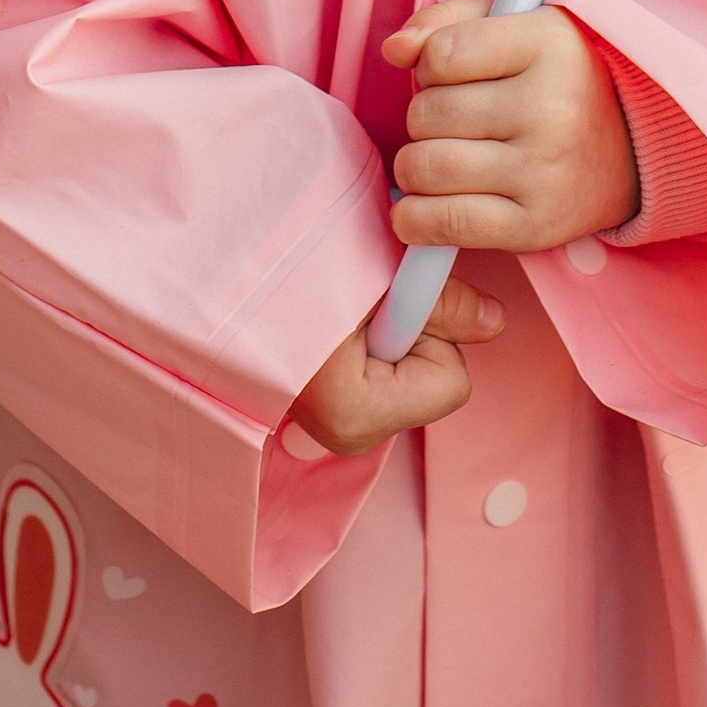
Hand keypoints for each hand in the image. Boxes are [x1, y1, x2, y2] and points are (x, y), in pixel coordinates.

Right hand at [288, 275, 503, 457]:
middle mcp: (348, 437)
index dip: (430, 327)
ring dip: (391, 332)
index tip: (382, 301)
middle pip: (433, 379)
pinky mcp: (330, 410)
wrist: (209, 276)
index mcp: (357, 416)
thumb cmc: (287, 269)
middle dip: (413, 332)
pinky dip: (372, 344)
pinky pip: (384, 374)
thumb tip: (497, 323)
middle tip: (361, 300)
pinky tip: (337, 322)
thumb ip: (443, 302)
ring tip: (343, 305)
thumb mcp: (375, 272)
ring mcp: (336, 428)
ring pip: (411, 373)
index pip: (451, 380)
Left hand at [383, 0, 640, 254]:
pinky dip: (415, 219)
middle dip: (424, 115)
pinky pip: (448, 224)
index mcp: (548, 45)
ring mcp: (544, 172)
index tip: (447, 70)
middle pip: (428, 113)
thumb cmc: (559, 77)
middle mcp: (550, 108)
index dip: (428, 62)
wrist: (634, 147)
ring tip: (439, 157)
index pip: (442, 54)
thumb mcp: (516, 24)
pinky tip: (420, 206)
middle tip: (453, 119)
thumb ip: (446, 22)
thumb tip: (394, 49)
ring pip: (427, 166)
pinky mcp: (536, 226)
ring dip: (415, 165)